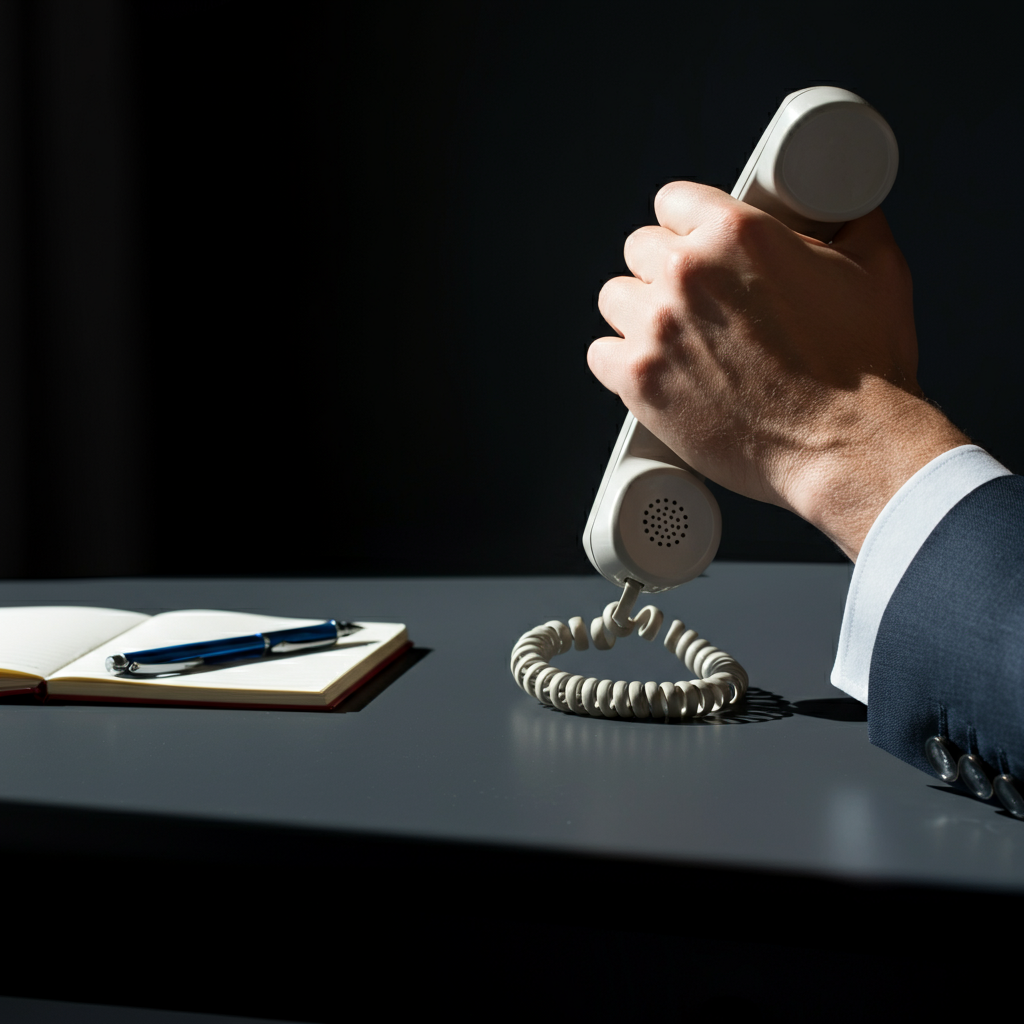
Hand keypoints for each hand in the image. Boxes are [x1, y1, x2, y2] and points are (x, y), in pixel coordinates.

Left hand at [587, 181, 968, 559]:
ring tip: (672, 338)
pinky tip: (652, 371)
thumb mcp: (875, 270)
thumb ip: (848, 225)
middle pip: (638, 249)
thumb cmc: (865, 368)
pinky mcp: (638, 381)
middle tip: (692, 302)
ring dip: (638, 315)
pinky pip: (600, 355)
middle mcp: (687, 273)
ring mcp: (657, 328)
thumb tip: (845, 208)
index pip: (672, 200)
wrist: (847, 444)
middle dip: (663, 271)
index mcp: (736, 232)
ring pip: (614, 299)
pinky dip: (621, 364)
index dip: (685, 224)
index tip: (691, 244)